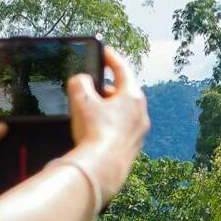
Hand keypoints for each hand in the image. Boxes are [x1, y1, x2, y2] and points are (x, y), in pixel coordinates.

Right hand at [66, 45, 147, 193]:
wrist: (103, 169)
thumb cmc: (95, 133)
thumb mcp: (81, 100)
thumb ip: (79, 83)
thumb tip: (81, 81)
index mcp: (132, 96)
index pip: (123, 69)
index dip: (111, 58)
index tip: (105, 51)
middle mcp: (141, 112)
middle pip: (125, 91)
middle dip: (108, 86)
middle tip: (94, 84)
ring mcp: (139, 131)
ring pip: (124, 111)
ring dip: (109, 107)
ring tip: (92, 109)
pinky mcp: (133, 146)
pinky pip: (123, 128)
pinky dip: (111, 123)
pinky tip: (96, 130)